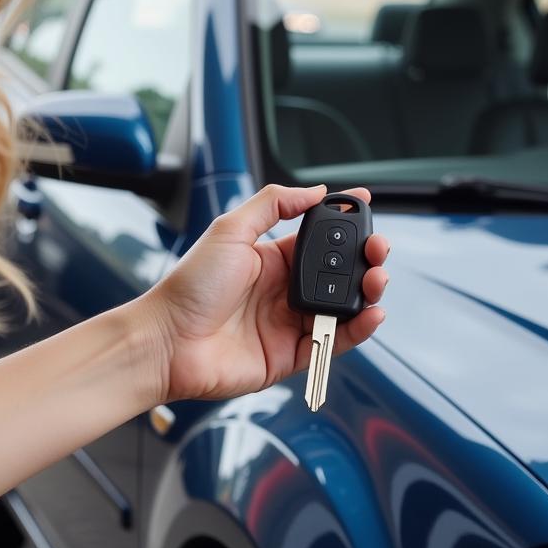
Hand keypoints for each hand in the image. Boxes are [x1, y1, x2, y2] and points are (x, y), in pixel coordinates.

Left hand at [140, 184, 389, 404]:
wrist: (168, 340)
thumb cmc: (190, 285)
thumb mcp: (230, 230)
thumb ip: (272, 204)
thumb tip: (315, 190)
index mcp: (271, 259)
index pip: (319, 240)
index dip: (344, 226)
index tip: (366, 207)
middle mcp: (284, 291)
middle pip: (339, 274)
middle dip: (365, 258)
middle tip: (379, 249)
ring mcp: (289, 324)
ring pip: (342, 307)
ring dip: (368, 292)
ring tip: (377, 278)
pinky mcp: (291, 356)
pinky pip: (334, 342)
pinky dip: (358, 330)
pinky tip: (371, 313)